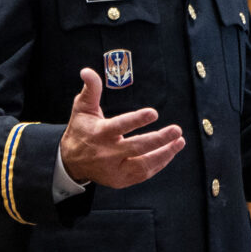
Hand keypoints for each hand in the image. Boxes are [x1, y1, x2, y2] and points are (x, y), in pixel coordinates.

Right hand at [59, 70, 184, 187]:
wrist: (70, 161)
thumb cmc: (81, 130)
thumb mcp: (82, 108)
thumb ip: (90, 89)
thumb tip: (87, 71)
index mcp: (99, 133)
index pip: (120, 126)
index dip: (137, 120)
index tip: (154, 113)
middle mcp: (107, 153)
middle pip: (137, 147)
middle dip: (159, 139)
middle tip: (177, 130)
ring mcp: (114, 169)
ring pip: (143, 165)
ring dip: (164, 154)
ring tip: (179, 141)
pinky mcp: (120, 180)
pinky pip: (143, 174)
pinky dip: (158, 164)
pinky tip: (169, 152)